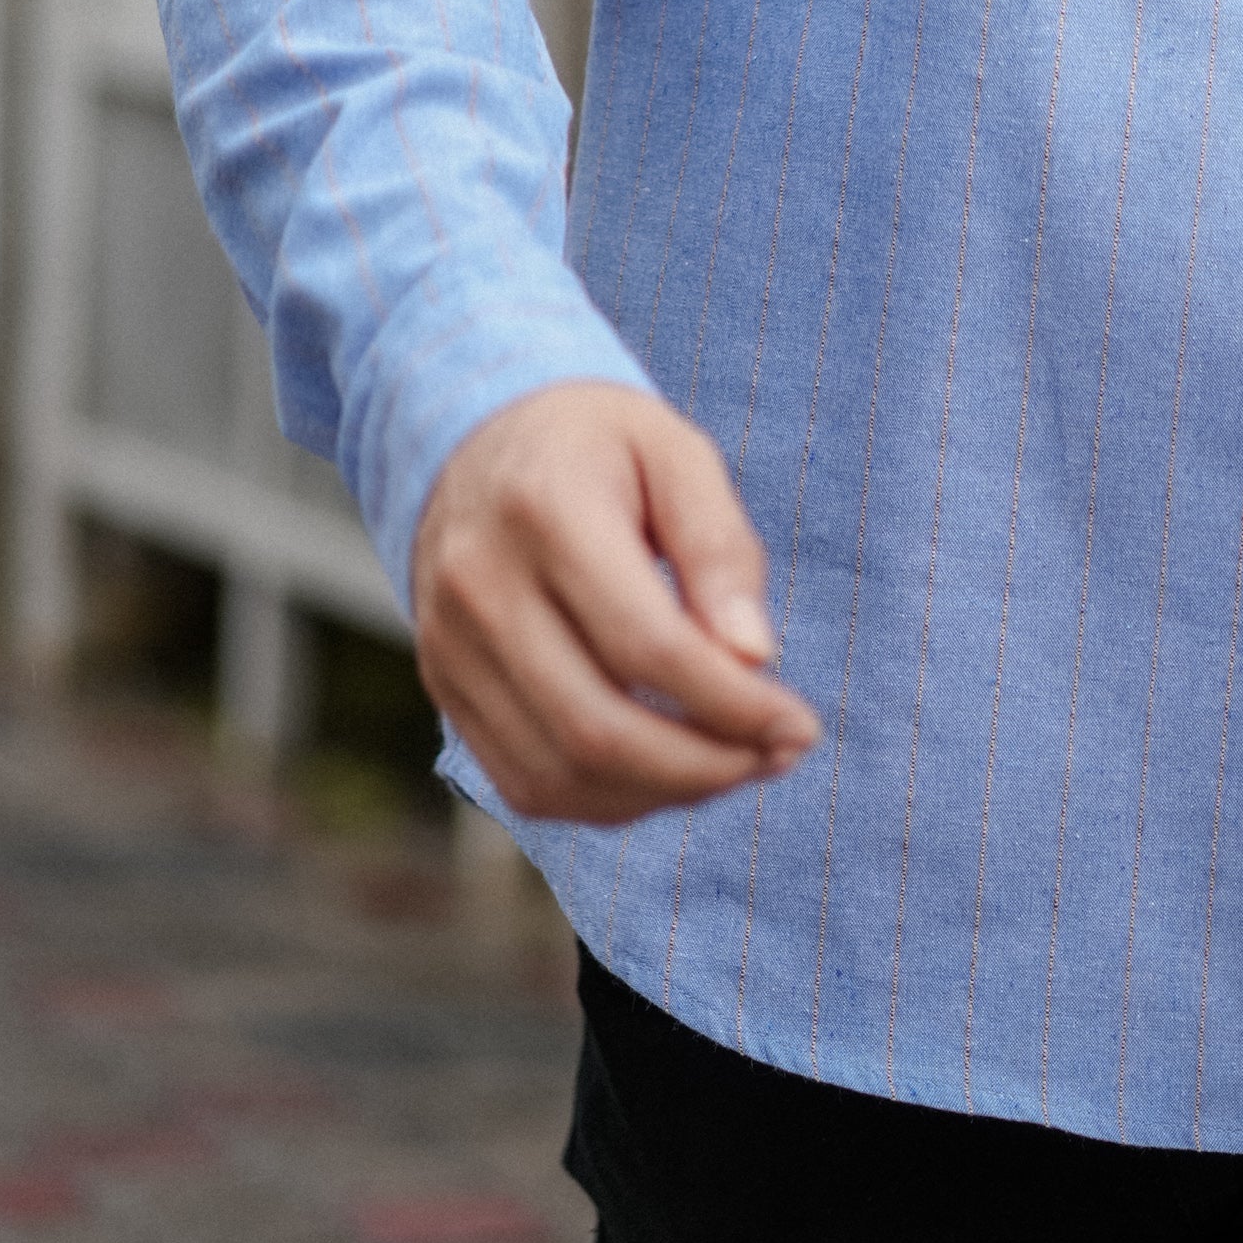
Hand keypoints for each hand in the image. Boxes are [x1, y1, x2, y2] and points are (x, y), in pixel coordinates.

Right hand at [412, 383, 822, 825]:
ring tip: (736, 765)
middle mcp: (479, 587)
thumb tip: (753, 656)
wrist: (474, 440)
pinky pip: (526, 783)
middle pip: (597, 727)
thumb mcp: (676, 453)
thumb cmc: (599, 445)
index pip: (646, 646)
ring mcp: (450, 647)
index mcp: (544, 511)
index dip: (732, 704)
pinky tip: (670, 773)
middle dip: (706, 766)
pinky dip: (609, 801)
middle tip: (778, 754)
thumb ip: (719, 547)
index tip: (798, 723)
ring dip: (664, 793)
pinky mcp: (445, 689)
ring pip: (559, 773)